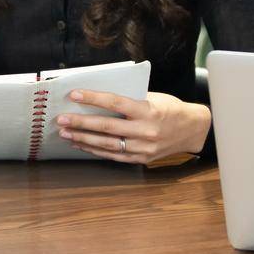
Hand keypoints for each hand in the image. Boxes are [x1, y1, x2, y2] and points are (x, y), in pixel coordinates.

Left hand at [55, 90, 210, 164]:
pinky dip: (95, 150)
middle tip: (61, 120)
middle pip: (107, 127)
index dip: (93, 98)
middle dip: (81, 123)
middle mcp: (145, 131)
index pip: (116, 102)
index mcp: (148, 110)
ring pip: (107, 144)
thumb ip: (130, 99)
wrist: (192, 129)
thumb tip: (99, 97)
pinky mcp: (141, 159)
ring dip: (84, 139)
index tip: (74, 94)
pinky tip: (82, 144)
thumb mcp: (154, 97)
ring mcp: (143, 147)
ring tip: (65, 133)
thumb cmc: (170, 108)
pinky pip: (114, 155)